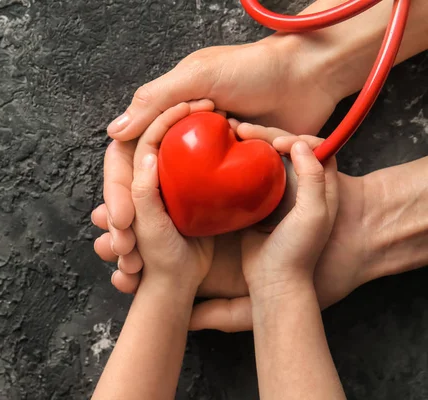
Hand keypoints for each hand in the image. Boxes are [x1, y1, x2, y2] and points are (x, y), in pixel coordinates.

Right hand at [96, 37, 340, 292]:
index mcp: (166, 114)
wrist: (309, 79)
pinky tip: (192, 230)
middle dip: (134, 213)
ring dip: (160, 222)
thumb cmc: (253, 70)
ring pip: (174, 194)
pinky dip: (202, 210)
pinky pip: (212, 193)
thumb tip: (113, 133)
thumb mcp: (200, 75)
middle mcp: (183, 138)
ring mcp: (209, 155)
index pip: (128, 156)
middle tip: (128, 245)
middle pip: (146, 180)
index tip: (119, 218)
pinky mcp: (236, 168)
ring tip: (145, 251)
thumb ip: (155, 99)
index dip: (117, 188)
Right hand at [189, 125, 369, 331]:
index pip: (315, 148)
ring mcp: (276, 196)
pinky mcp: (256, 205)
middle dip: (265, 135)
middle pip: (285, 150)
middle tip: (241, 130)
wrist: (274, 283)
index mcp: (320, 187)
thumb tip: (298, 143)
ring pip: (265, 160)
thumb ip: (313, 178)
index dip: (295, 137)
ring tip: (229, 136)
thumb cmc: (297, 251)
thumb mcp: (313, 214)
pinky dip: (237, 164)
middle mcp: (299, 188)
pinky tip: (222, 158)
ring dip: (249, 146)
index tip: (275, 142)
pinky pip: (248, 177)